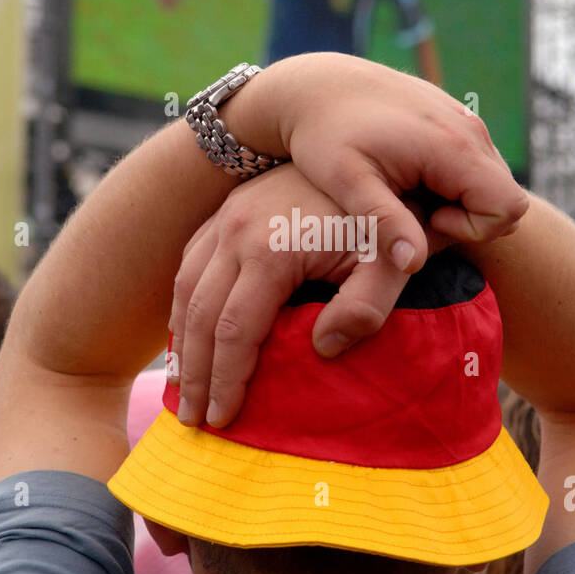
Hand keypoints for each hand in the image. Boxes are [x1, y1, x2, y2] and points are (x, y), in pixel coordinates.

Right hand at [169, 164, 445, 426]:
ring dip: (182, 342)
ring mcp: (228, 215)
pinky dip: (184, 304)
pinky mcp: (231, 209)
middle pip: (199, 316)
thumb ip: (365, 310)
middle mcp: (235, 229)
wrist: (381, 152)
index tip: (225, 420)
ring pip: (186, 288)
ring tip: (184, 388)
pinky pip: (191, 262)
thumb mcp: (393, 265)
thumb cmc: (392, 218)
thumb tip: (322, 350)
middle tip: (196, 421)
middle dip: (195, 374)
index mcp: (268, 248)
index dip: (227, 380)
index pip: (233, 331)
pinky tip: (188, 334)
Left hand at [235, 53, 527, 275]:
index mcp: (451, 145)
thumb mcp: (347, 182)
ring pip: (493, 182)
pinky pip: (477, 164)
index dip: (472, 229)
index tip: (424, 220)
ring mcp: (465, 120)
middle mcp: (469, 128)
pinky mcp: (455, 119)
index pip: (507, 208)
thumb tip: (414, 264)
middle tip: (413, 215)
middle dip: (469, 221)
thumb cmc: (325, 134)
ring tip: (408, 198)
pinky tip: (411, 181)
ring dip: (461, 203)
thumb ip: (384, 222)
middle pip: (508, 198)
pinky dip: (454, 183)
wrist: (317, 84)